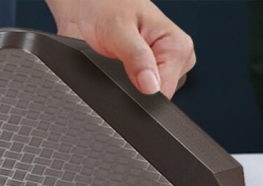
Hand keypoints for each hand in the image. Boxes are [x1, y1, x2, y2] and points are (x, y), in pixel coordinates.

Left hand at [46, 0, 195, 97]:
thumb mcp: (118, 29)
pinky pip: (131, 96)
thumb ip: (136, 57)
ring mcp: (156, 71)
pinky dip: (117, 88)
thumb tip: (151, 87)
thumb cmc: (103, 7)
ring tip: (114, 62)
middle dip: (131, 90)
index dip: (143, 97)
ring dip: (122, 88)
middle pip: (154, 99)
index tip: (125, 84)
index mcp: (177, 46)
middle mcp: (171, 60)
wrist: (85, 5)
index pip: (165, 92)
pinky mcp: (140, 78)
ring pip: (141, 99)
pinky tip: (112, 69)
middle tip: (116, 64)